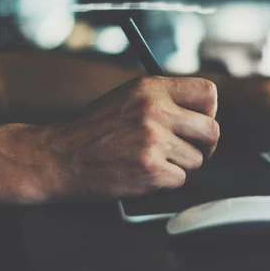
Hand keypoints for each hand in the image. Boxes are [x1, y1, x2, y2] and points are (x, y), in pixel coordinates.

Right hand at [39, 77, 219, 198]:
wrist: (58, 156)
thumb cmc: (93, 130)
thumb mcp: (127, 98)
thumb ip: (163, 99)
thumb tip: (202, 113)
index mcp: (151, 88)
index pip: (208, 92)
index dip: (209, 112)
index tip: (198, 124)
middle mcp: (155, 110)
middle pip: (212, 130)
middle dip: (203, 146)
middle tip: (186, 150)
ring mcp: (153, 140)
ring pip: (197, 160)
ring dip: (179, 165)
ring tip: (151, 160)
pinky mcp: (150, 169)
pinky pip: (180, 180)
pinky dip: (164, 182)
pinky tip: (141, 172)